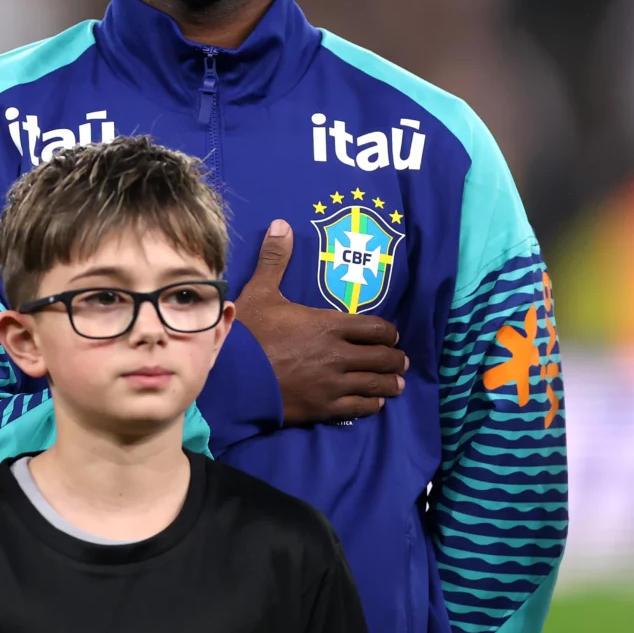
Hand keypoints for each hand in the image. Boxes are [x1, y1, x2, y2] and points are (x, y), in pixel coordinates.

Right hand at [235, 219, 408, 423]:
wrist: (232, 377)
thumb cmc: (247, 333)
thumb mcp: (261, 292)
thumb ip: (275, 260)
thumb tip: (281, 224)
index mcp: (329, 325)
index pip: (375, 328)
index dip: (388, 332)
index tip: (392, 335)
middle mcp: (338, 355)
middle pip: (381, 357)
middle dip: (394, 358)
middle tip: (401, 359)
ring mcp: (332, 384)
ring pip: (374, 384)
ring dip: (389, 383)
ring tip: (397, 383)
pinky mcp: (323, 408)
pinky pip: (357, 408)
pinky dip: (371, 404)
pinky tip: (375, 403)